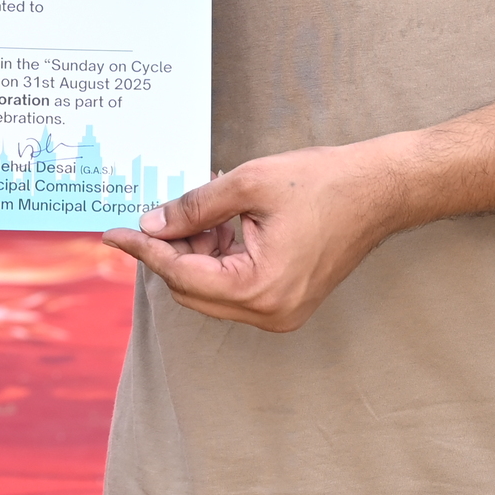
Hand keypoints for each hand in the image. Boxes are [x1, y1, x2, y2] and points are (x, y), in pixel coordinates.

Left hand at [103, 141, 405, 332]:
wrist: (381, 190)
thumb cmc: (324, 182)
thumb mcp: (248, 182)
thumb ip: (193, 207)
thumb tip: (151, 225)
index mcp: (261, 287)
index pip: (182, 275)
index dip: (144, 251)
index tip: (113, 235)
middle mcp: (271, 312)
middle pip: (192, 290)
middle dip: (172, 250)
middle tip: (161, 212)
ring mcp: (282, 312)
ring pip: (212, 289)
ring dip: (197, 252)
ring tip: (206, 209)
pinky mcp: (288, 301)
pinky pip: (236, 286)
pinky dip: (220, 257)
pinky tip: (223, 222)